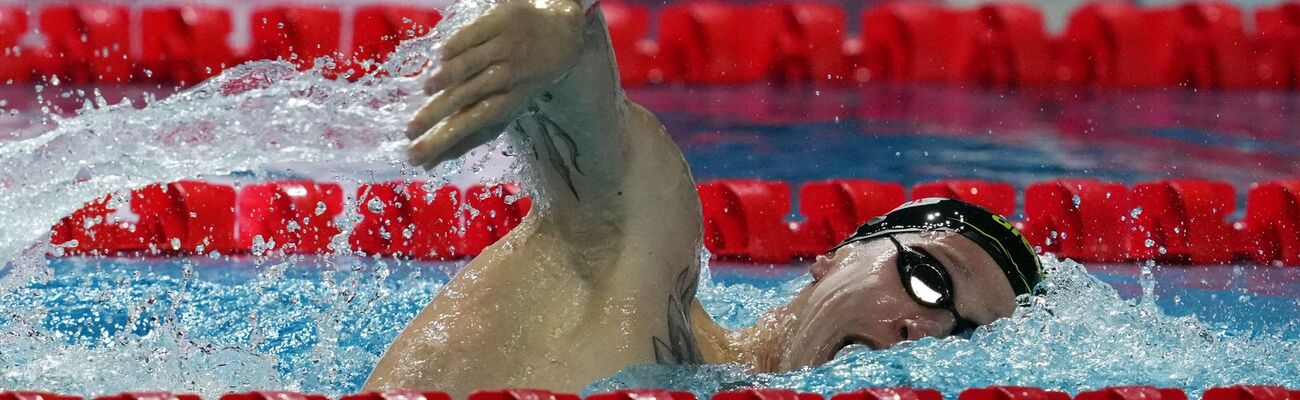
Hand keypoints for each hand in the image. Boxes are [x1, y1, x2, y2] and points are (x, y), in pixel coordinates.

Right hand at [406, 0, 585, 168]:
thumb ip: (470, 135)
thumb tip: (432, 164)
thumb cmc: (524, 80)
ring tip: (426, 91)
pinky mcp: (502, 21)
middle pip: (469, 97)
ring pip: (473, 64)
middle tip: (409, 132)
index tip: (418, 156)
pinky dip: (459, 44)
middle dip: (438, 116)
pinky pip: (476, 34)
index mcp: (508, 102)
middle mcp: (508, 76)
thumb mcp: (505, 110)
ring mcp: (506, 48)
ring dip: (449, 77)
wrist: (564, 35)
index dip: (445, 140)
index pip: (473, 125)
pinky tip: (440, 54)